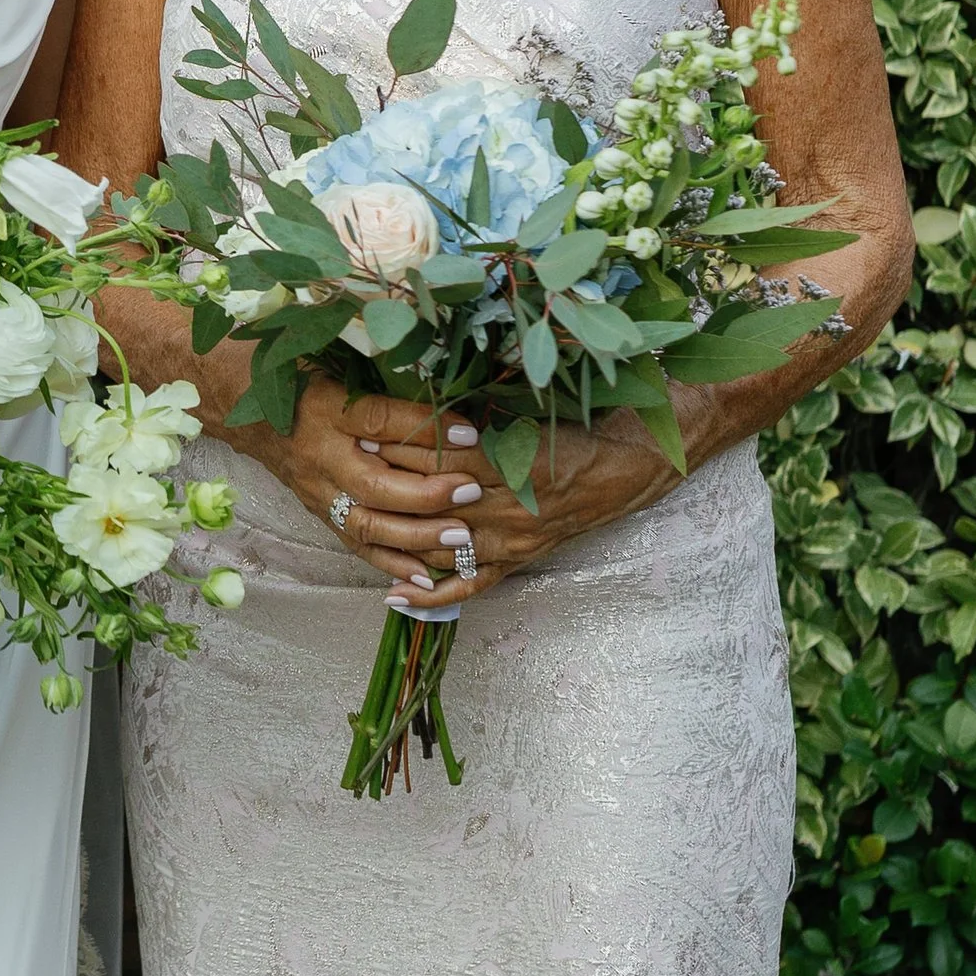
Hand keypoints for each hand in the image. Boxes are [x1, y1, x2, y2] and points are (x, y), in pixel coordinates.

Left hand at [260, 377, 681, 608]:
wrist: (634, 463)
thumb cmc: (583, 423)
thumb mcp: (533, 403)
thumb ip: (481, 403)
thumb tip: (426, 380)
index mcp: (516, 458)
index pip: (442, 452)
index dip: (397, 439)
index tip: (357, 422)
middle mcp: (511, 505)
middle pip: (433, 498)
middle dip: (385, 480)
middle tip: (342, 462)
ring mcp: (513, 540)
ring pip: (442, 543)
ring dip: (396, 533)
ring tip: (353, 518)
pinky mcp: (519, 560)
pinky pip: (471, 584)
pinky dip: (432, 593)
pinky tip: (393, 594)